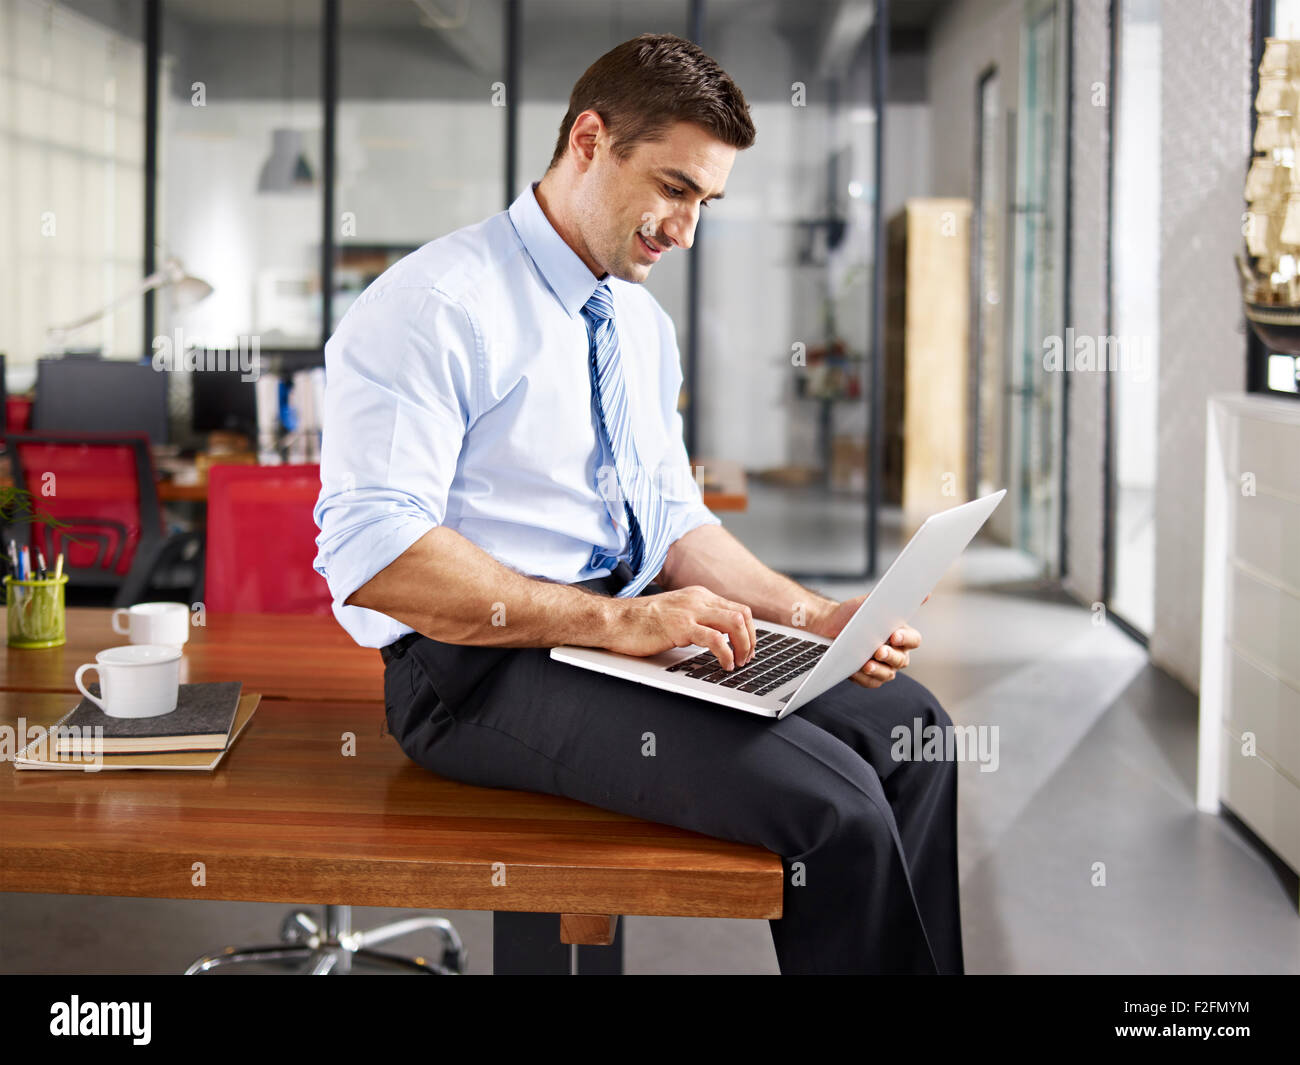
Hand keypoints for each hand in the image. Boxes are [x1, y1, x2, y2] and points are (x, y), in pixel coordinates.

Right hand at [602, 585, 755, 669]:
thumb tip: (715, 637)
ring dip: (743, 646)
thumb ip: (696, 620)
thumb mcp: (676, 615)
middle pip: (742, 614)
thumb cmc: (640, 622)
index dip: (749, 631)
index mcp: (698, 596)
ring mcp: (690, 611)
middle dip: (751, 639)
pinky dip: (726, 654)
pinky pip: (715, 639)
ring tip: (738, 663)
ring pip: (735, 623)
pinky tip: (724, 665)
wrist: (615, 621)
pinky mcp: (681, 627)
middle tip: (747, 658)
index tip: (747, 648)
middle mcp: (698, 599)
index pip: (738, 608)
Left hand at [810, 594, 926, 688]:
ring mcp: (884, 667)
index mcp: (902, 634)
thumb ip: (893, 598)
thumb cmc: (853, 614)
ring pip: (888, 674)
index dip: (906, 639)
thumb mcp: (871, 602)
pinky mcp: (870, 677)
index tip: (894, 636)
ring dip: (878, 670)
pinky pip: (871, 682)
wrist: (829, 625)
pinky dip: (863, 678)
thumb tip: (925, 594)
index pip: (914, 640)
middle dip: (890, 656)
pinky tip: (855, 671)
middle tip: (879, 651)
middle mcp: (896, 652)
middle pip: (902, 659)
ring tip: (866, 664)